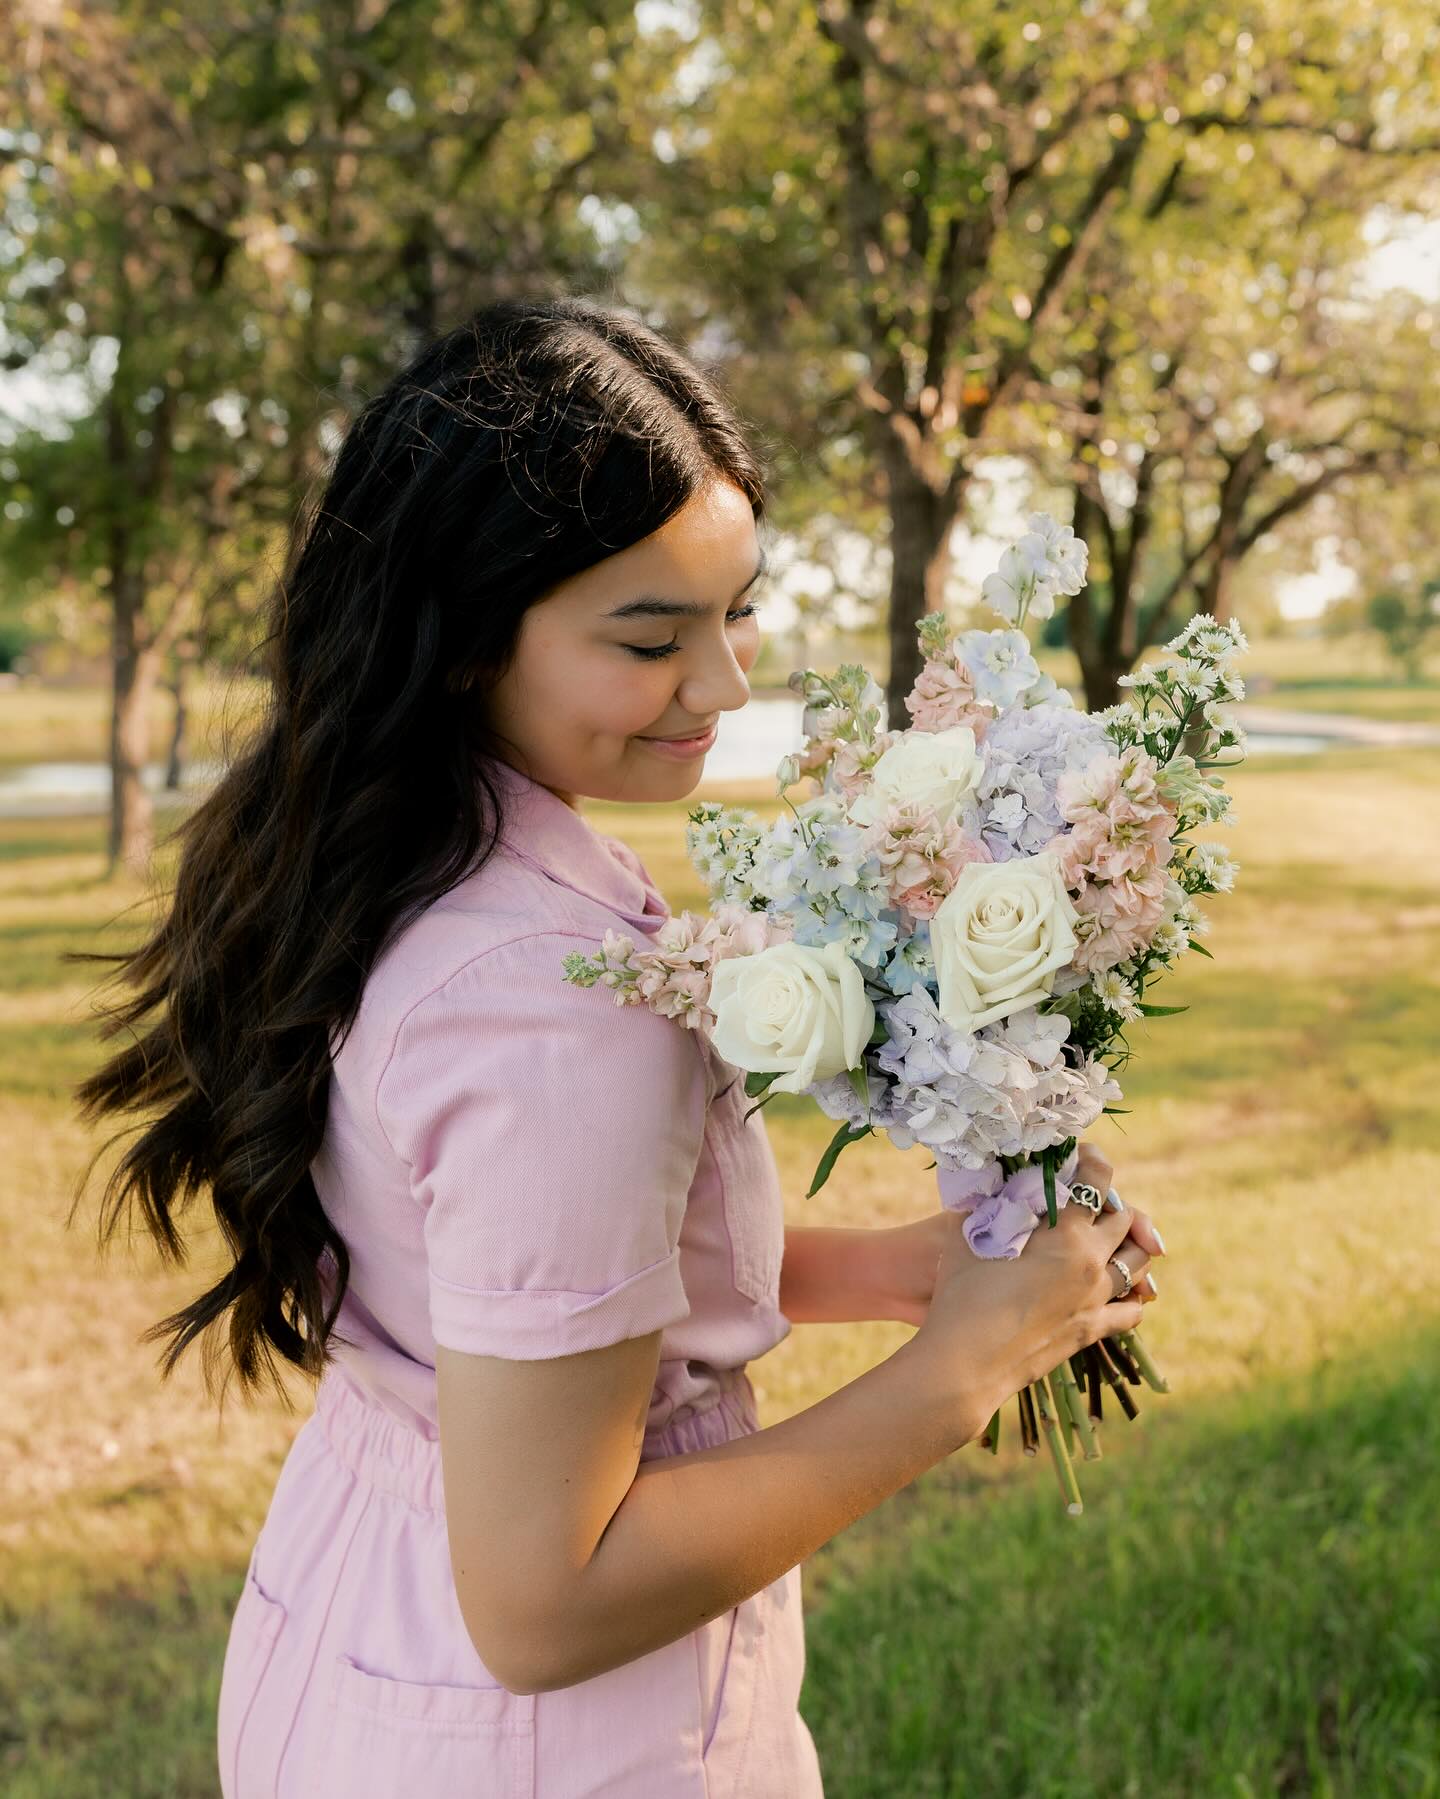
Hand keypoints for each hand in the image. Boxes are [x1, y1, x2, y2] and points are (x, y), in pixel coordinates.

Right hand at [887, 1143, 1164, 1329]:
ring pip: (1138, 1264)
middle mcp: (1091, 1263)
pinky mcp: (1091, 1331)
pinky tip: (1120, 1289)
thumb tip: (1007, 1186)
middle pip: (1127, 1221)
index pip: (1096, 1182)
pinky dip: (1131, 1295)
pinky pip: (1130, 1310)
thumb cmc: (962, 1292)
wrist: (966, 1359)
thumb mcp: (972, 1233)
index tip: (1088, 1156)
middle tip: (1092, 1203)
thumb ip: (997, 1205)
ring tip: (1111, 1242)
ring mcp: (1096, 1300)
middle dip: (1113, 1205)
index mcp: (1067, 1234)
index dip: (1095, 1161)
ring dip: (1130, 1246)